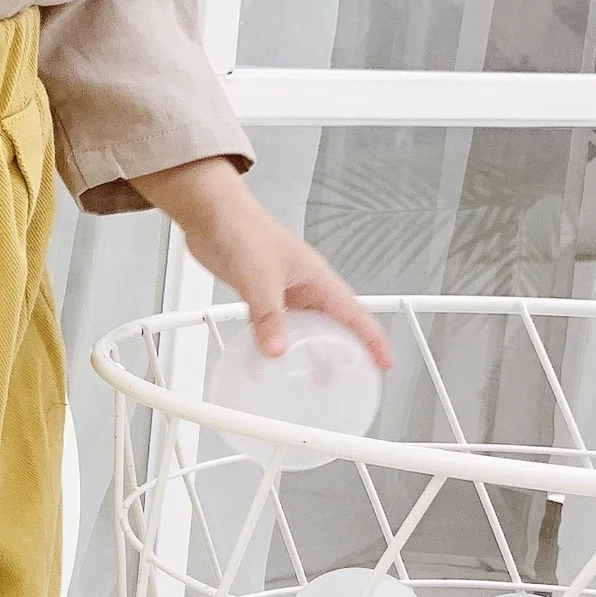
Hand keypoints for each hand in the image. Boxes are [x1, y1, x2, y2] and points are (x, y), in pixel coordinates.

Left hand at [132, 157, 393, 368]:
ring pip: (304, 328)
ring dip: (308, 351)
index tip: (384, 364)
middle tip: (345, 381)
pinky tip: (269, 356)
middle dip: (343, 352)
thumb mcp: (261, 279)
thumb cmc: (244, 230)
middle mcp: (305, 287)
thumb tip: (276, 350)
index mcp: (318, 280)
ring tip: (309, 377)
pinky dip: (277, 342)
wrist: (212, 215)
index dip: (373, 341)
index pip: (356, 315)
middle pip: (334, 325)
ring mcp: (283, 291)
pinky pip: (276, 325)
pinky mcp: (260, 294)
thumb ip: (268, 316)